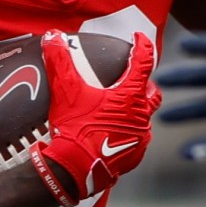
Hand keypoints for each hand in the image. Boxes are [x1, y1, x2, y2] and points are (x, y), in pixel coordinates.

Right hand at [30, 31, 159, 206]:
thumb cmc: (75, 129)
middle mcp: (141, 116)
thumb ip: (60, 61)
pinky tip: (114, 133)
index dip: (142, 46)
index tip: (139, 38)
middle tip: (134, 81)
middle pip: (152, 94)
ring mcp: (140, 138)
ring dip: (136, 112)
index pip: (143, 63)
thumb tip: (52, 37)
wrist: (75, 169)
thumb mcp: (65, 91)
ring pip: (145, 119)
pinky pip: (136, 140)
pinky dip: (128, 133)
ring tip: (120, 110)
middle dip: (146, 85)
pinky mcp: (134, 156)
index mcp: (130, 96)